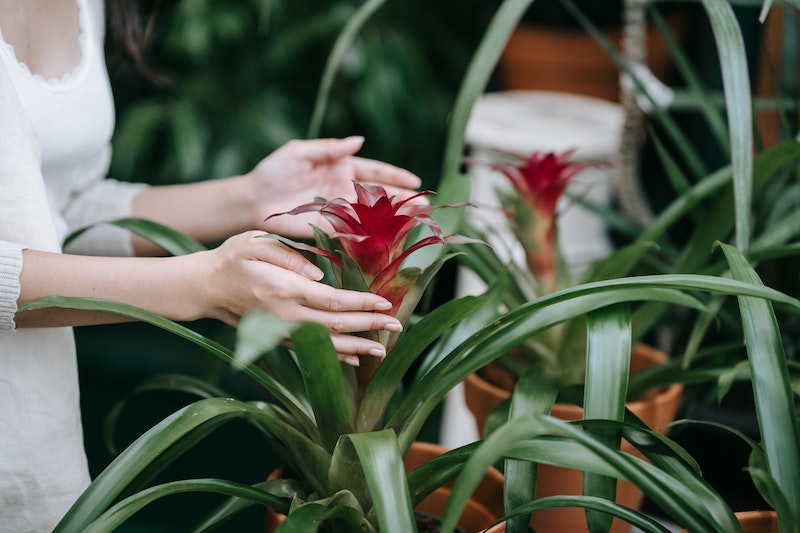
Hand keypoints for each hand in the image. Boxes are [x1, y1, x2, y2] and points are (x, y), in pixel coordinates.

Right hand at [197, 231, 400, 363]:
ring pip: (326, 344)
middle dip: (369, 327)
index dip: (360, 303)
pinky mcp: (278, 338)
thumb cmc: (232, 258)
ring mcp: (281, 331)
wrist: (203, 287)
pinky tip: (355, 358)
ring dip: (357, 348)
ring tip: (383, 350)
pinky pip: (312, 350)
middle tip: (397, 326)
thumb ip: (289, 255)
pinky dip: (335, 356)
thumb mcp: (256, 243)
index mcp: (284, 289)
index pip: (331, 300)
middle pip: (335, 326)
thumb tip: (319, 274)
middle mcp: (285, 315)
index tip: (384, 303)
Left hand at [247, 137, 425, 237]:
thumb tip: (358, 140)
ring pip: (374, 213)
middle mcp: (345, 189)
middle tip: (426, 204)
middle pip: (380, 193)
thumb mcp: (300, 152)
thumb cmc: (274, 172)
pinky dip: (374, 234)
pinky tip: (391, 237)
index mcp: (341, 167)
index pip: (375, 170)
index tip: (416, 180)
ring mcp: (340, 210)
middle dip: (403, 198)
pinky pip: (357, 230)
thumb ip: (329, 148)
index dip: (396, 175)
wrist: (254, 200)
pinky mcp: (331, 227)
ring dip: (395, 217)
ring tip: (417, 219)